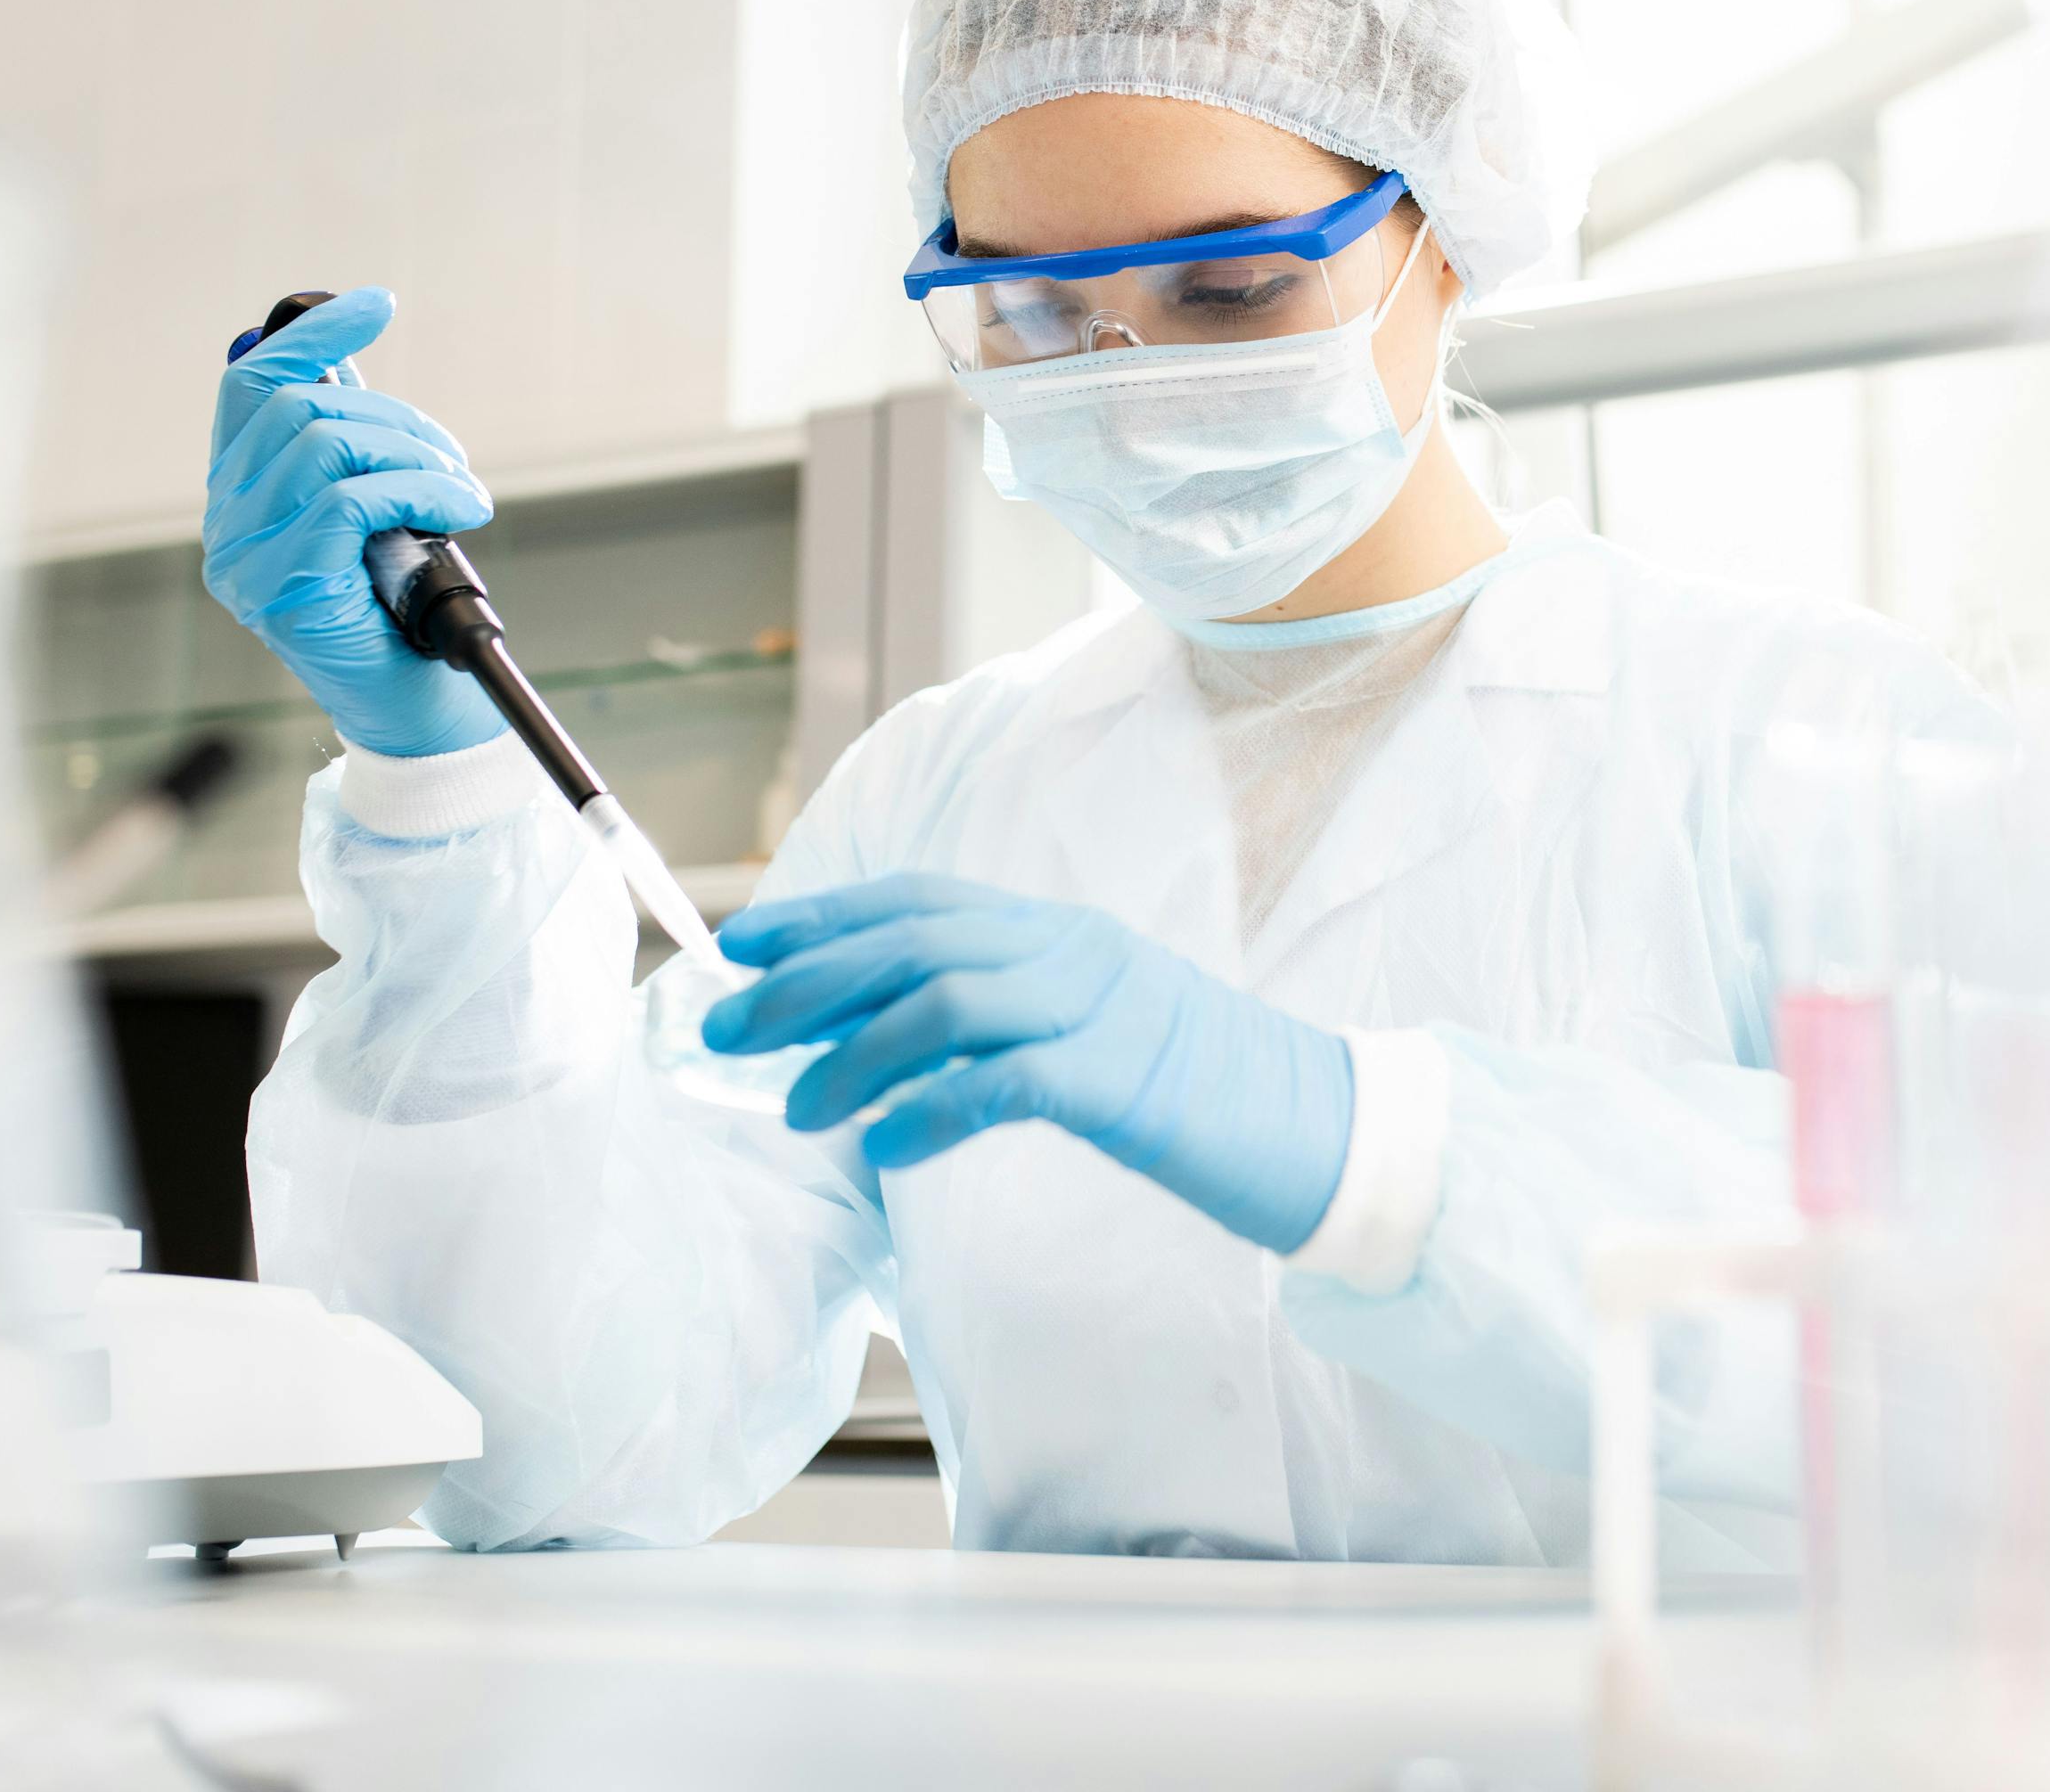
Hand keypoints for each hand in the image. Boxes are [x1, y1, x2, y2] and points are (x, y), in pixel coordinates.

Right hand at [202, 286, 505, 758]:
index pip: (252, 385)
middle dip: (395, 417)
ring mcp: (245, 559)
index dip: (313, 335)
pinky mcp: (284, 589)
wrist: (416, 714)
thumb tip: (344, 362)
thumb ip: (349, 451)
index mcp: (240, 494)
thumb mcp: (374, 514)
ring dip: (415, 454)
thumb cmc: (401, 613)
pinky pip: (351, 499)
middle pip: (299, 409)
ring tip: (463, 491)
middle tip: (452, 458)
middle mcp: (227, 524)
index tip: (378, 305)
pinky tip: (463, 507)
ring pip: (325, 445)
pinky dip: (422, 489)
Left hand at [704, 875, 1354, 1253]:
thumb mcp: (1095, 1033)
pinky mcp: (1124, 1083)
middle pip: (914, 941)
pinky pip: (1003, 1083)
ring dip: (852, 1054)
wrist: (1324, 1129)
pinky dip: (930, 1111)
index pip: (920, 900)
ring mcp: (1102, 1010)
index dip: (823, 918)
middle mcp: (1074, 950)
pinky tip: (883, 1148)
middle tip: (725, 1031)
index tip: (741, 948)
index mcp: (1062, 931)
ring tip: (796, 1110)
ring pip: (946, 1002)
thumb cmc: (1201, 1096)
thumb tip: (888, 1043)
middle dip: (806, 982)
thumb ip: (1008, 1021)